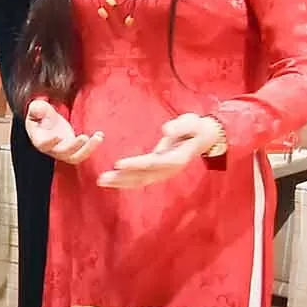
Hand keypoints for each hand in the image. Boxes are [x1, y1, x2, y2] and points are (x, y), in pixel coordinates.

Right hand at [24, 98, 100, 165]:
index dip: (50, 142)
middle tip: (84, 137)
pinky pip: (84, 152)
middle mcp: (52, 149)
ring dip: (88, 149)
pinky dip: (93, 146)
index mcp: (40, 140)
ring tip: (98, 137)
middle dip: (74, 147)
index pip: (44, 144)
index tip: (58, 136)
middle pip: (63, 153)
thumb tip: (37, 109)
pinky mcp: (74, 150)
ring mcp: (64, 151)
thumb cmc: (40, 116)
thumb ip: (36, 109)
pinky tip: (99, 135)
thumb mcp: (36, 109)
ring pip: (76, 157)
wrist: (48, 123)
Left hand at [98, 113, 225, 190]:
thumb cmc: (197, 128)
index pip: (153, 163)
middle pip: (143, 177)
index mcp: (177, 158)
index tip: (118, 164)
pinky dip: (126, 181)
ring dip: (121, 182)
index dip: (135, 164)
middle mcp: (169, 169)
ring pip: (141, 181)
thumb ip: (180, 127)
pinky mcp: (159, 171)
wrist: (205, 137)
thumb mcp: (192, 123)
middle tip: (101, 178)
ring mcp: (164, 172)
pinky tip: (112, 180)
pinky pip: (141, 179)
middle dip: (122, 178)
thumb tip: (166, 129)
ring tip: (101, 181)